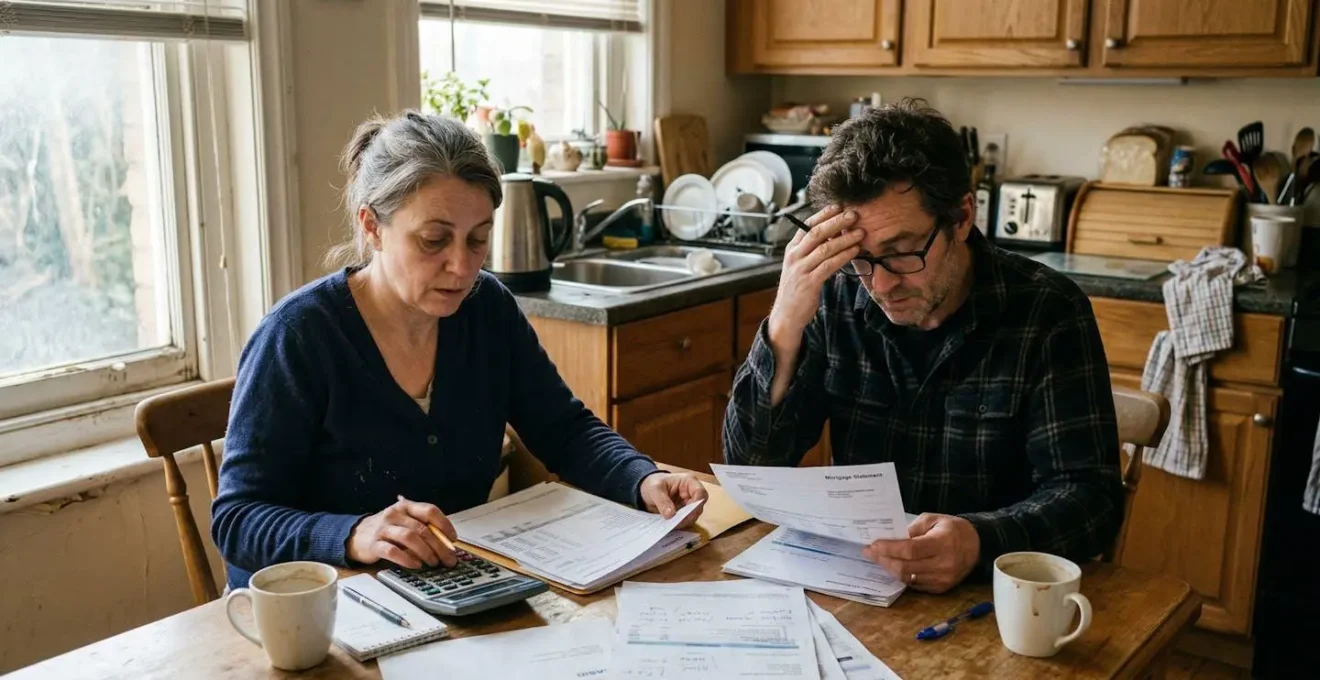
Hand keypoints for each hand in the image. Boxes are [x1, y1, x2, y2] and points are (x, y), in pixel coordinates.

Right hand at [346, 496, 458, 569]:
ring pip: (410, 538)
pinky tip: (416, 565)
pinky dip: (407, 559)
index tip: (453, 539)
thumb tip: (447, 542)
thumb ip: (423, 527)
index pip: (430, 511)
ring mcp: (383, 529)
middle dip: (439, 546)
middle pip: (422, 528)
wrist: (356, 535)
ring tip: (433, 562)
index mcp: (406, 506)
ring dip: (425, 552)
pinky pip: (393, 551)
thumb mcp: (405, 522)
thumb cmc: (387, 529)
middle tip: (448, 559)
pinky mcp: (374, 545)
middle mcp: (394, 514)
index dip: (445, 525)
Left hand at [639, 472, 707, 528]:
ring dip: (683, 522)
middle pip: (698, 507)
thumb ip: (662, 501)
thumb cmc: (653, 483)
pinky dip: (679, 524)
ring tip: (671, 525)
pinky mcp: (684, 513)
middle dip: (688, 516)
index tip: (686, 513)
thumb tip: (671, 515)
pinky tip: (670, 525)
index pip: (700, 493)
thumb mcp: (655, 490)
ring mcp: (689, 504)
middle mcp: (692, 493)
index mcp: (689, 482)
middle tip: (676, 523)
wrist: (646, 489)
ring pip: (693, 516)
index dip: (696, 504)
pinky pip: (685, 521)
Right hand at [767, 205, 862, 342]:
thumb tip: (834, 234)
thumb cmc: (797, 289)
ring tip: (860, 233)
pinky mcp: (809, 282)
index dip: (823, 214)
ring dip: (845, 239)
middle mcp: (794, 256)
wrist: (787, 314)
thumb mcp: (800, 265)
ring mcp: (801, 269)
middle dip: (837, 222)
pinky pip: (829, 265)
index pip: (807, 225)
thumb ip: (813, 250)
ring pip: (825, 248)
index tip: (839, 206)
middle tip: (854, 215)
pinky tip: (855, 250)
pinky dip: (844, 256)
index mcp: (792, 249)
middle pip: (816, 233)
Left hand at [862, 513, 980, 593]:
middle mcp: (944, 564)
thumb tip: (889, 539)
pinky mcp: (941, 588)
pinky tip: (893, 566)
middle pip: (906, 567)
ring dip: (890, 568)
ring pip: (908, 578)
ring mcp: (943, 579)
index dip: (889, 549)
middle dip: (883, 559)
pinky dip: (902, 575)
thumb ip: (912, 529)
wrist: (976, 545)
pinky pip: (915, 584)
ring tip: (879, 558)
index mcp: (942, 543)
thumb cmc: (951, 529)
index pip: (910, 550)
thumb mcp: (932, 520)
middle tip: (869, 552)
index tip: (873, 545)